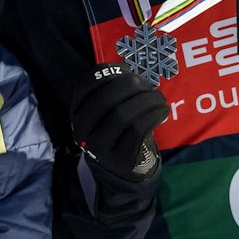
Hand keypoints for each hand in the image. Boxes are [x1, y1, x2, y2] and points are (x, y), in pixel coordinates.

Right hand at [70, 64, 169, 181]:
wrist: (119, 165)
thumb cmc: (118, 128)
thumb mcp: (108, 108)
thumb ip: (114, 86)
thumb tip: (129, 73)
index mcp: (77, 110)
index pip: (87, 83)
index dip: (111, 72)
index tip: (131, 74)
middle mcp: (81, 129)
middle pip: (105, 98)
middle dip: (131, 85)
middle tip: (148, 85)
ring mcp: (98, 147)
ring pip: (123, 115)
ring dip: (147, 101)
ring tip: (159, 98)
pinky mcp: (118, 159)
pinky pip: (138, 130)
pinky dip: (153, 115)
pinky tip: (162, 111)